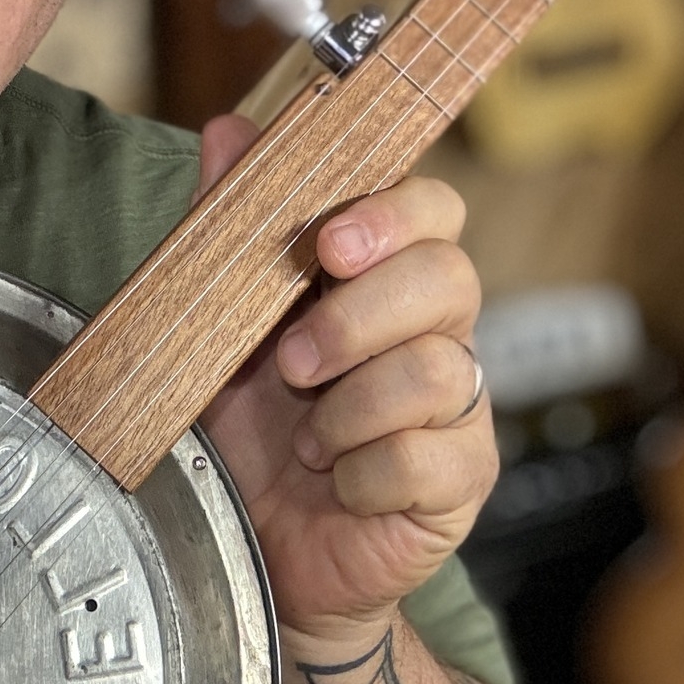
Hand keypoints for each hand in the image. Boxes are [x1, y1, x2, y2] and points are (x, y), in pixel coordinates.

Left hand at [196, 115, 496, 650]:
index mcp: (385, 281)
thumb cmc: (252, 435)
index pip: (434, 211)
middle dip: (358, 316)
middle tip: (293, 362)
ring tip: (307, 439)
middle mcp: (437, 332)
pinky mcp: (460, 481)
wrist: (261, 554)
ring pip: (437, 370)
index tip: (330, 243)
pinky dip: (362, 473)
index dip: (394, 214)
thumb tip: (229, 130)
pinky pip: (428, 458)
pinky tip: (336, 483)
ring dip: (348, 408)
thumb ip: (230, 227)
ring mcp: (459, 408)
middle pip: (449, 279)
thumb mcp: (222, 326)